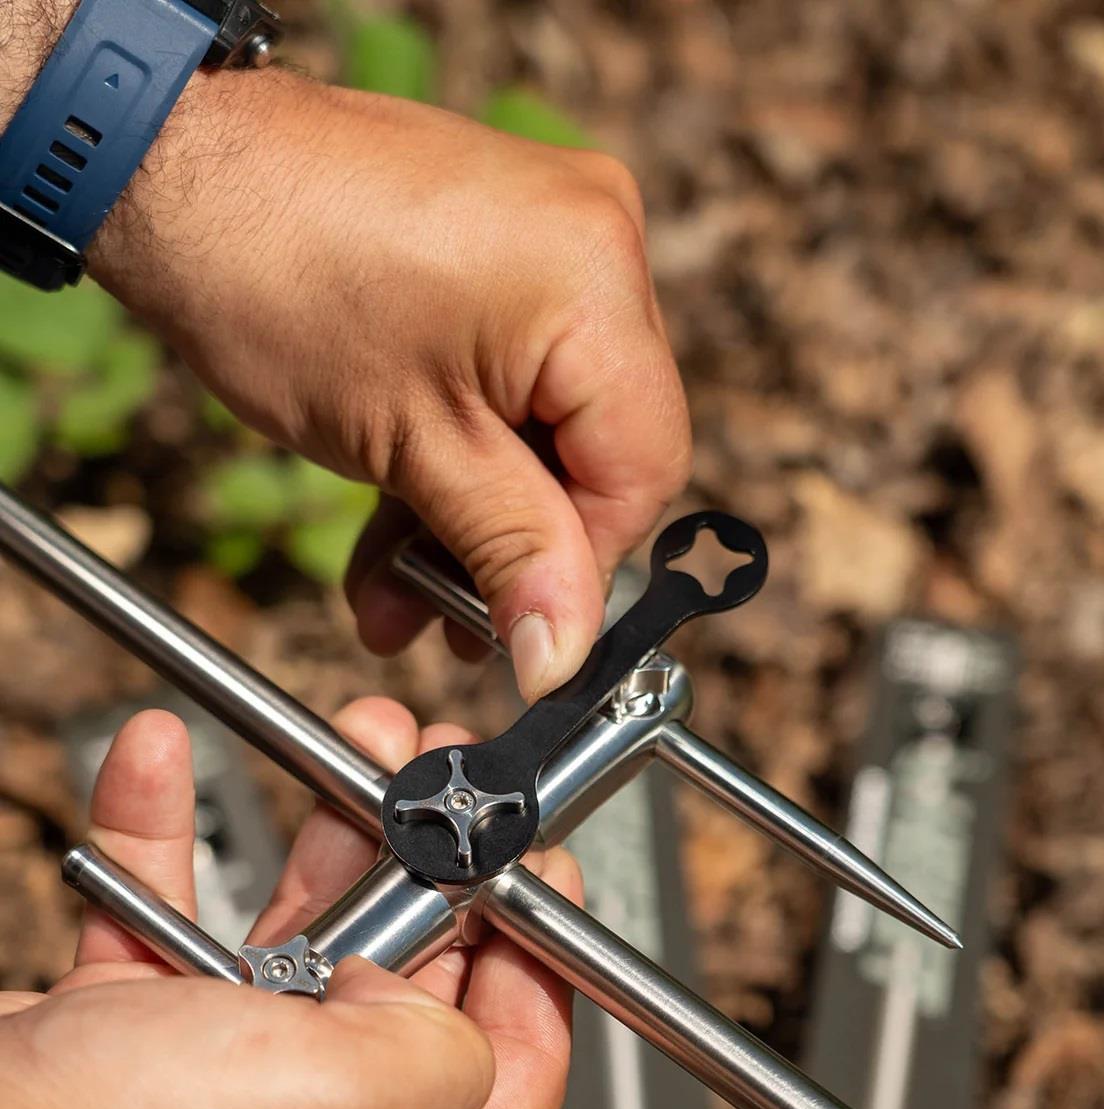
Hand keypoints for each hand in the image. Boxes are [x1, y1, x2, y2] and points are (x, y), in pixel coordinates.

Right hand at [0, 703, 578, 1108]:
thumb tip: (441, 1002)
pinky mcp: (139, 1039)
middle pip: (412, 985)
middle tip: (446, 783)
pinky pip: (170, 915)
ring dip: (325, 836)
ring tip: (362, 746)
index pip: (514, 1069)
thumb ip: (445, 1049)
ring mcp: (230, 1090)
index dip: (536, 958)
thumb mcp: (354, 1100)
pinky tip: (159, 760)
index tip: (545, 868)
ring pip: (300, 937)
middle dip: (431, 867)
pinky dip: (162, 835)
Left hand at [92, 73, 691, 699]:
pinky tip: (397, 522)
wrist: (176, 170)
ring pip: (547, 427)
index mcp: (595, 284)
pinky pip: (512, 378)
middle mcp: (600, 245)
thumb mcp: (411, 449)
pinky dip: (459, 452)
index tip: (521, 633)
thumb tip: (561, 657)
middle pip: (597, 451)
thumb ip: (508, 553)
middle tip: (445, 622)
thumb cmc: (276, 279)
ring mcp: (555, 239)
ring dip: (473, 518)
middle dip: (512, 548)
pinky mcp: (506, 247)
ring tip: (397, 589)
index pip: (641, 471)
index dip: (581, 567)